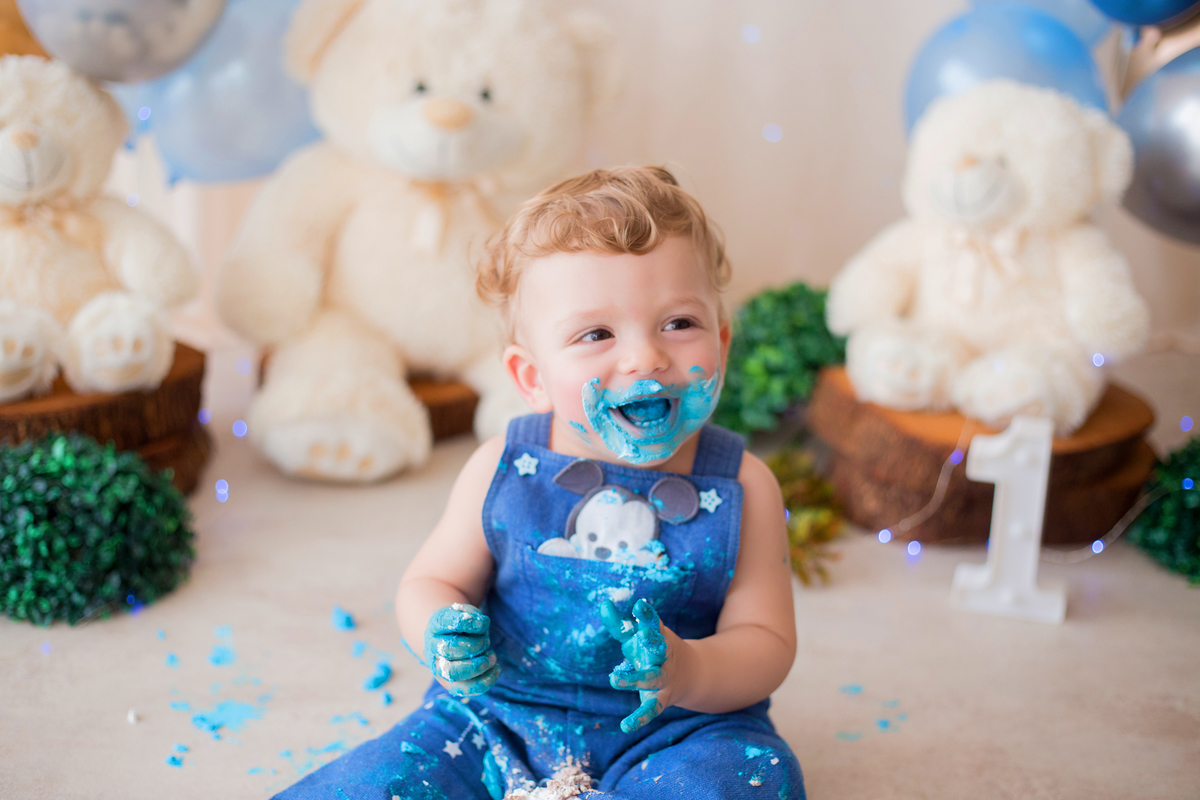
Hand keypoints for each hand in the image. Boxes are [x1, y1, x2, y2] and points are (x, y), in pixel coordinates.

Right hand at [424, 603, 499, 696]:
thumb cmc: (462, 626)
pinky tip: (496, 670)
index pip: (444, 622)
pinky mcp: (450, 683)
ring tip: (493, 658)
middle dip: (472, 647)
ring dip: (477, 666)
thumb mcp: (467, 614)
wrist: (450, 641)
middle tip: (487, 642)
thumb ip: (474, 617)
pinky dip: (484, 682)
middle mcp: (433, 647)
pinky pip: (464, 689)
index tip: (482, 623)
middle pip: (446, 650)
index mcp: (436, 625)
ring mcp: (439, 667)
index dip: (465, 623)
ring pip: (452, 673)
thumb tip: (481, 625)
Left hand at [601, 598, 672, 732]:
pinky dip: (640, 718)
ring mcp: (663, 679)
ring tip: (614, 679)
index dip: (647, 616)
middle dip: (652, 644)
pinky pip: (651, 709)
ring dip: (635, 678)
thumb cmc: (654, 651)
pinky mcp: (659, 699)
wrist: (690, 675)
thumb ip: (620, 624)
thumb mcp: (637, 637)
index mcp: (658, 638)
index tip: (639, 606)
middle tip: (642, 636)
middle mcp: (663, 658)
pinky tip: (625, 726)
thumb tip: (603, 603)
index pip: (653, 625)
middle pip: (658, 650)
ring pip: (651, 679)